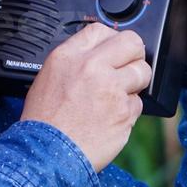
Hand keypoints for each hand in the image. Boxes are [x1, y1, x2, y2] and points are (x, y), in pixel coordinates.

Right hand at [20, 22, 152, 171]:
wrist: (46, 155)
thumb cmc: (44, 122)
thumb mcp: (49, 78)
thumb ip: (76, 61)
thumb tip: (100, 54)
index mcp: (69, 56)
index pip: (102, 30)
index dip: (112, 41)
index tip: (114, 52)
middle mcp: (92, 67)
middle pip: (132, 43)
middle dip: (134, 56)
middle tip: (127, 69)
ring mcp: (111, 89)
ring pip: (142, 72)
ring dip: (135, 84)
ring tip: (118, 97)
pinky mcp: (124, 111)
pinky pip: (139, 103)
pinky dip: (129, 111)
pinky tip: (111, 118)